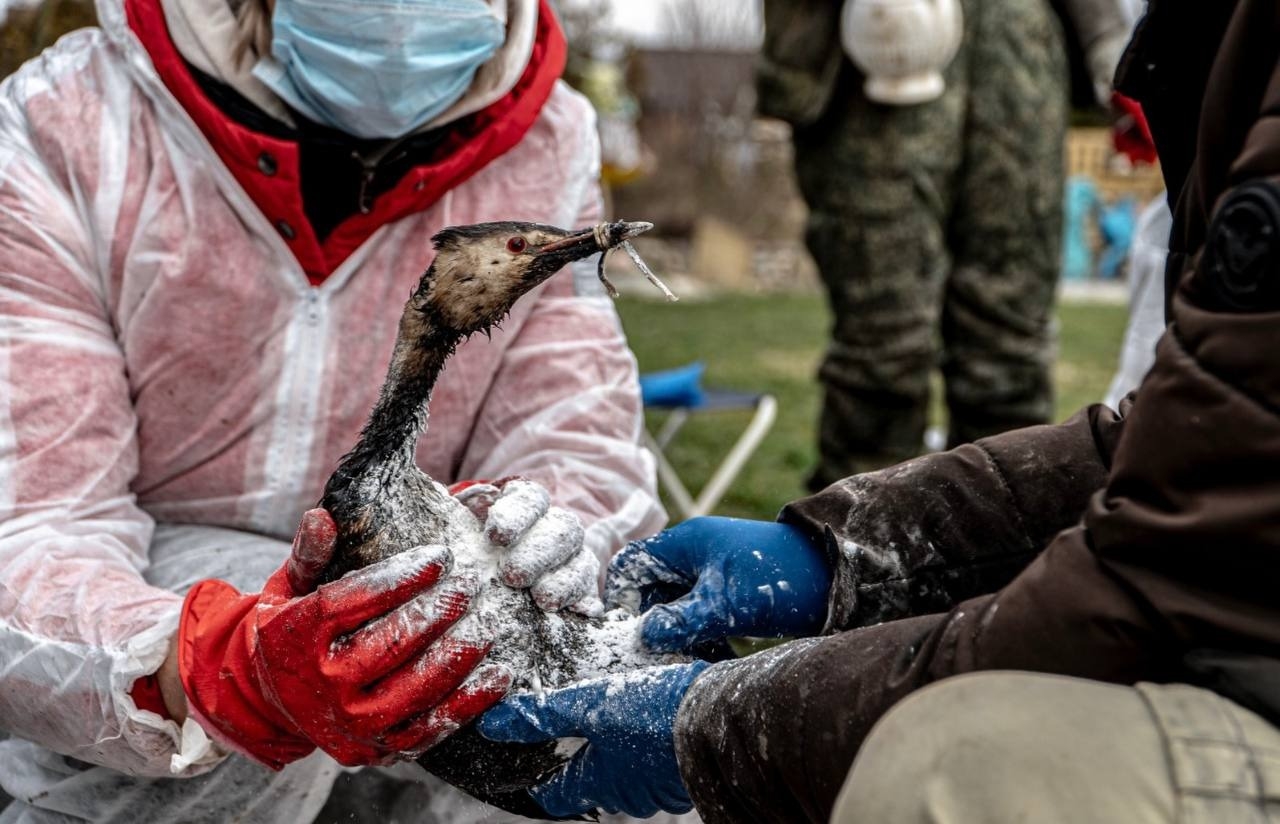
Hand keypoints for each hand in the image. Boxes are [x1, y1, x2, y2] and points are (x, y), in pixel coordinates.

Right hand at [177, 508, 511, 767]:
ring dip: (460, 653)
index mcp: (299, 637)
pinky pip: (431, 728)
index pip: (352, 601)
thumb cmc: (292, 631)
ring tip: (489, 622)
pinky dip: (470, 702)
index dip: (400, 577)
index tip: (440, 555)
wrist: (272, 704)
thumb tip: (324, 515)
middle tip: (471, 585)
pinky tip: (498, 672)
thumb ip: (309, 553)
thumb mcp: (288, 588)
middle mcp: (324, 684)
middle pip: (390, 644)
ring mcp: (352, 723)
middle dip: (438, 611)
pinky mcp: (378, 749)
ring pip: (416, 688)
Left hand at [451, 478, 599, 612]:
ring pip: (581, 561)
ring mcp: (572, 560)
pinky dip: (587, 602)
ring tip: (543, 600)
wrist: (483, 584)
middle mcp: (553, 529)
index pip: (529, 499)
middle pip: (562, 529)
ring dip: (564, 580)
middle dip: (538, 552)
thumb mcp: (450, 531)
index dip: (516, 515)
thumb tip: (422, 505)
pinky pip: (591, 594)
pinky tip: (582, 613)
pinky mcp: (581, 592)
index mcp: (523, 505)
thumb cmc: (463, 552)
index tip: (494, 535)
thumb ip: (442, 519)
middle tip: (511, 575)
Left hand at [477, 662, 709, 817]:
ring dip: (615, 746)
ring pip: (626, 770)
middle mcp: (629, 794)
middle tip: (568, 724)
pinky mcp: (685, 767)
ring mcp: (661, 784)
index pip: (554, 797)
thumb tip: (495, 724)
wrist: (722, 716)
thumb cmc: (656, 714)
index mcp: (599, 783)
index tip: (523, 761)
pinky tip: (647, 713)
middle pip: (591, 783)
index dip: (536, 779)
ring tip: (610, 711)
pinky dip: (645, 740)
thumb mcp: (592, 704)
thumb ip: (545, 714)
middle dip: (579, 757)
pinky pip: (655, 760)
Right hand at [605, 517, 831, 653]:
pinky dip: (703, 637)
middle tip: (661, 657)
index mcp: (686, 543)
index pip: (631, 564)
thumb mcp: (726, 604)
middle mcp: (695, 554)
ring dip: (681, 636)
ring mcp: (713, 572)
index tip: (627, 632)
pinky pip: (701, 615)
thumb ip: (681, 621)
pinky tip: (718, 659)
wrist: (835, 576)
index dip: (621, 597)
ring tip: (694, 663)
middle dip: (654, 625)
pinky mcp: (729, 592)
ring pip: (677, 607)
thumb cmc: (780, 578)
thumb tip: (643, 638)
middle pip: (652, 590)